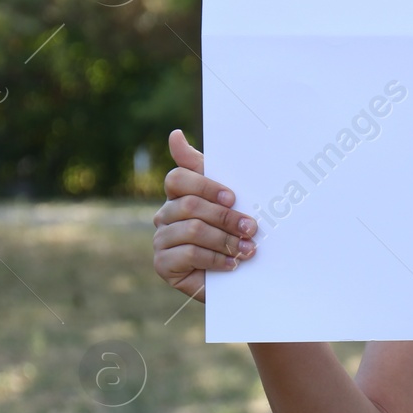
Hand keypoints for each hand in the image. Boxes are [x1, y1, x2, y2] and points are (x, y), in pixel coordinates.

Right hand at [152, 129, 256, 301]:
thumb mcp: (228, 200)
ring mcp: (161, 240)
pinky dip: (215, 258)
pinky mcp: (162, 264)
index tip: (234, 197)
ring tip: (248, 249)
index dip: (206, 186)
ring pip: (191, 230)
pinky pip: (187, 254)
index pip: (179, 178)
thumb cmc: (234, 232)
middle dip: (225, 217)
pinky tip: (232, 264)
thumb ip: (204, 167)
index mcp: (178, 194)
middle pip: (189, 205)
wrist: (240, 278)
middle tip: (251, 228)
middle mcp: (165, 215)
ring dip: (225, 240)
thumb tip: (175, 134)